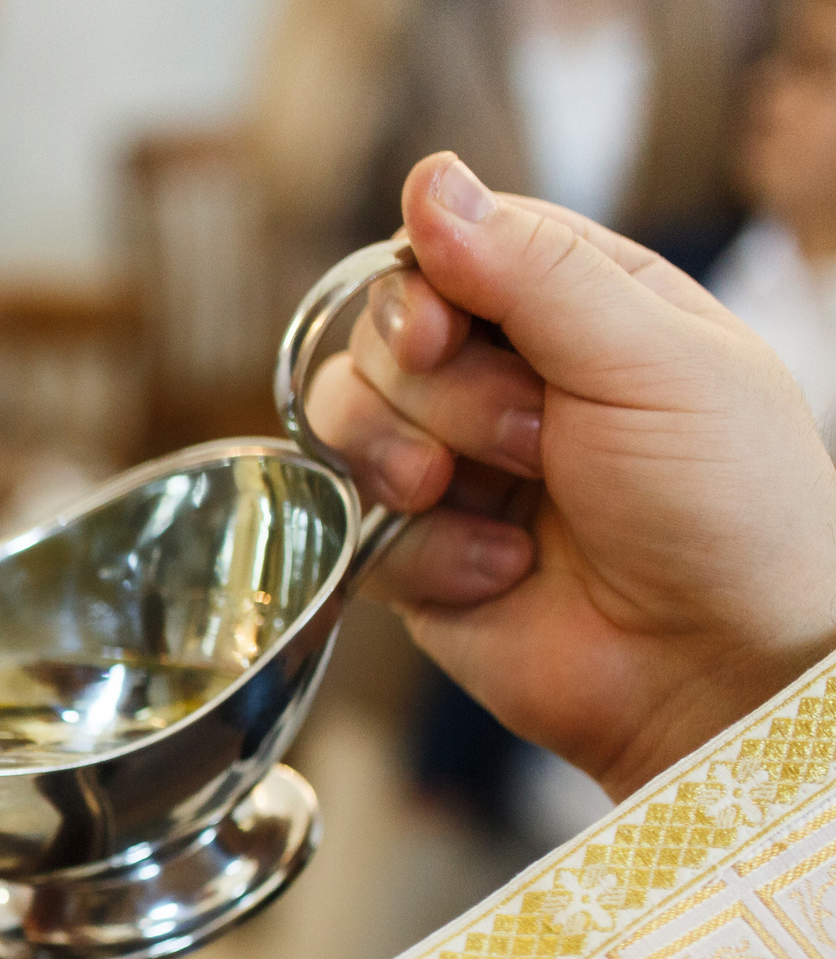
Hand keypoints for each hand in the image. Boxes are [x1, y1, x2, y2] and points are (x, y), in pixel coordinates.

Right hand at [305, 152, 835, 799]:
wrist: (713, 669)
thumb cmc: (724, 506)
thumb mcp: (649, 360)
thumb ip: (534, 270)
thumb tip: (430, 178)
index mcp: (580, 306)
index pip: (452, 248)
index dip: (424, 284)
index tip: (439, 329)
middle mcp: (505, 377)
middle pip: (382, 332)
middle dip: (442, 393)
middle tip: (531, 441)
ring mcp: (452, 465)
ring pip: (344, 418)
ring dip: (412, 463)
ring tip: (494, 501)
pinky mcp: (412, 552)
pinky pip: (352, 523)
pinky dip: (424, 551)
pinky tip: (502, 571)